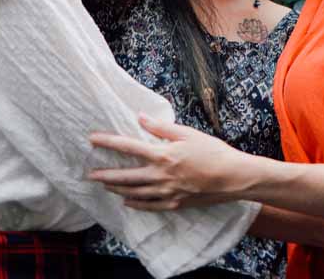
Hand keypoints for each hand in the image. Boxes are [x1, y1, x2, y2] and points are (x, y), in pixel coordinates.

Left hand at [89, 115, 249, 210]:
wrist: (233, 177)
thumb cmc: (213, 151)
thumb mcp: (188, 133)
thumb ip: (161, 128)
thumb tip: (140, 118)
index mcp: (163, 155)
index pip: (128, 146)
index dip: (108, 142)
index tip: (92, 139)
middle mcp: (161, 175)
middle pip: (126, 175)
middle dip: (106, 174)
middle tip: (90, 174)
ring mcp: (167, 192)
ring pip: (135, 192)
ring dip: (117, 188)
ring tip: (105, 186)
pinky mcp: (175, 204)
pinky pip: (150, 206)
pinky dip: (136, 204)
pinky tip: (127, 202)